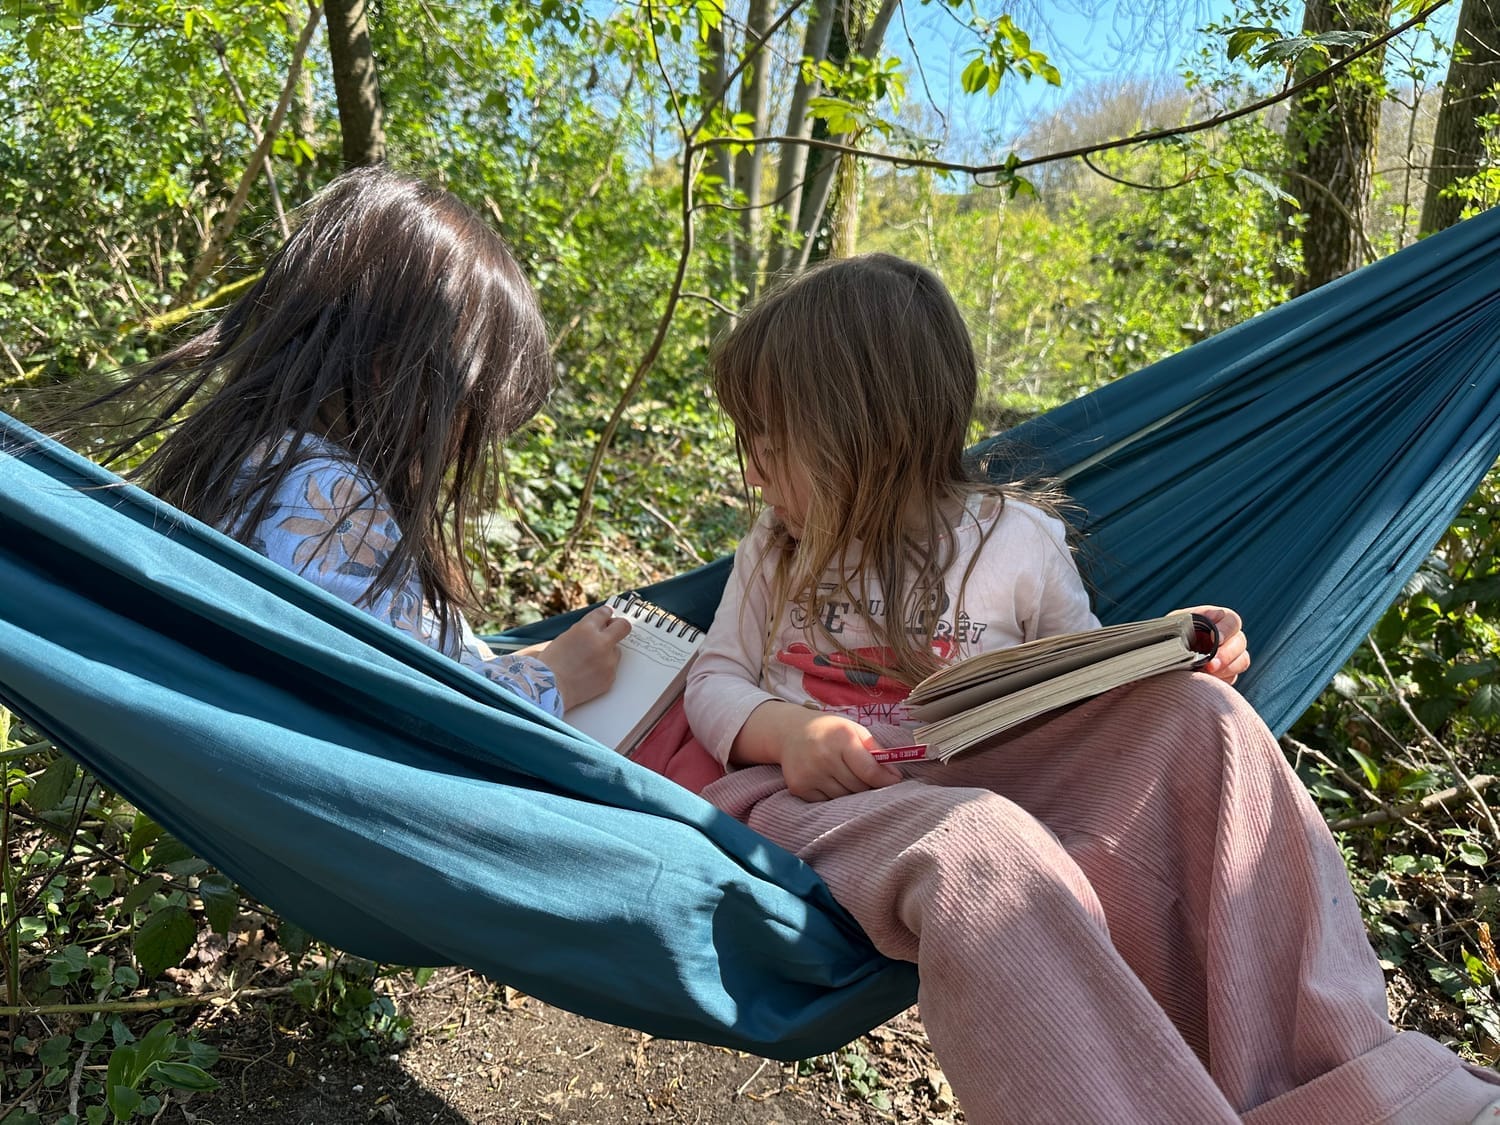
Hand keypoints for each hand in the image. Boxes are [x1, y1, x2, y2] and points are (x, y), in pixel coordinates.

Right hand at [521, 605, 632, 709]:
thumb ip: (584, 630)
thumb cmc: (550, 664)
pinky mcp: (610, 676)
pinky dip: (603, 669)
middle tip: (613, 630)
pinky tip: (588, 673)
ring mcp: (608, 661)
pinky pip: (612, 668)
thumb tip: (598, 625)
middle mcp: (601, 642)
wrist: (549, 689)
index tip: (607, 616)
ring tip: (589, 661)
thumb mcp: (565, 637)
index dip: (606, 614)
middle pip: (623, 626)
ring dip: (608, 651)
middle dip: (618, 626)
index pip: (605, 613)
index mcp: (586, 629)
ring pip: (617, 650)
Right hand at [733, 702, 901, 801]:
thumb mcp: (854, 729)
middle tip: (870, 779)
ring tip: (849, 778)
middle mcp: (823, 757)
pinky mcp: (799, 787)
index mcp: (840, 738)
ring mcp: (809, 774)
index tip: (895, 781)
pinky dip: (834, 796)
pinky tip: (831, 781)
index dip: (886, 780)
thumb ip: (874, 749)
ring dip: (852, 792)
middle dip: (869, 785)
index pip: (869, 771)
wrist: (789, 732)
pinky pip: (826, 802)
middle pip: (858, 787)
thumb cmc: (829, 731)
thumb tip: (894, 774)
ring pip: (843, 797)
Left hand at [1177, 605, 1249, 684]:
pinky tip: (1205, 681)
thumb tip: (1190, 630)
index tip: (1216, 639)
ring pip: (1241, 661)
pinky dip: (1221, 680)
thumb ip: (1184, 625)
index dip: (1226, 629)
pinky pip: (1232, 678)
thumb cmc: (1169, 636)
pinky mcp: (1226, 674)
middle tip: (1211, 665)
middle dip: (1226, 654)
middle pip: (1240, 642)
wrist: (1162, 657)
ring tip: (1206, 674)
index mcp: (1216, 620)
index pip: (1231, 620)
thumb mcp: (1173, 626)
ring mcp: (1229, 656)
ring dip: (1226, 669)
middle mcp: (1227, 637)